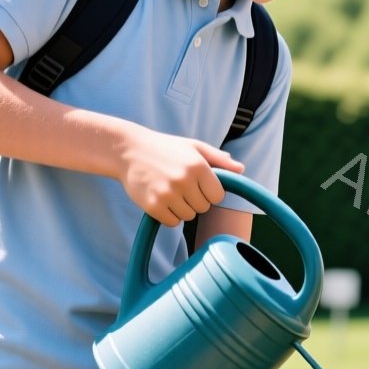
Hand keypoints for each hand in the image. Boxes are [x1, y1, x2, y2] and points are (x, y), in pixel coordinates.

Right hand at [118, 125, 242, 226]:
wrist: (127, 150)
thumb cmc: (165, 148)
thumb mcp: (193, 146)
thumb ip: (218, 159)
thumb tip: (241, 169)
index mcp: (198, 166)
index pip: (218, 196)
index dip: (210, 192)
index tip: (199, 184)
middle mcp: (184, 180)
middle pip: (204, 208)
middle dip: (195, 199)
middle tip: (181, 185)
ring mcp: (168, 194)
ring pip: (188, 216)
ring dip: (182, 208)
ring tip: (169, 190)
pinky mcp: (153, 206)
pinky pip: (172, 222)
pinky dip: (168, 215)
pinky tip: (161, 199)